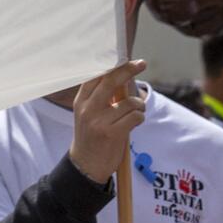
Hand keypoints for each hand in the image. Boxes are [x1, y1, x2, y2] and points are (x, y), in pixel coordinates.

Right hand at [68, 59, 147, 184]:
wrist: (86, 165)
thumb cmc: (92, 136)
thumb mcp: (89, 114)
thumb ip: (101, 97)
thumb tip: (122, 77)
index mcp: (81, 101)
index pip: (95, 76)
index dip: (111, 65)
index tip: (125, 58)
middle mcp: (88, 108)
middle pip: (110, 81)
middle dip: (128, 69)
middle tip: (142, 63)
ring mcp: (99, 121)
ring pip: (129, 102)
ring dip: (139, 106)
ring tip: (136, 112)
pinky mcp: (112, 133)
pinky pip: (136, 117)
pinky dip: (140, 118)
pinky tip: (135, 123)